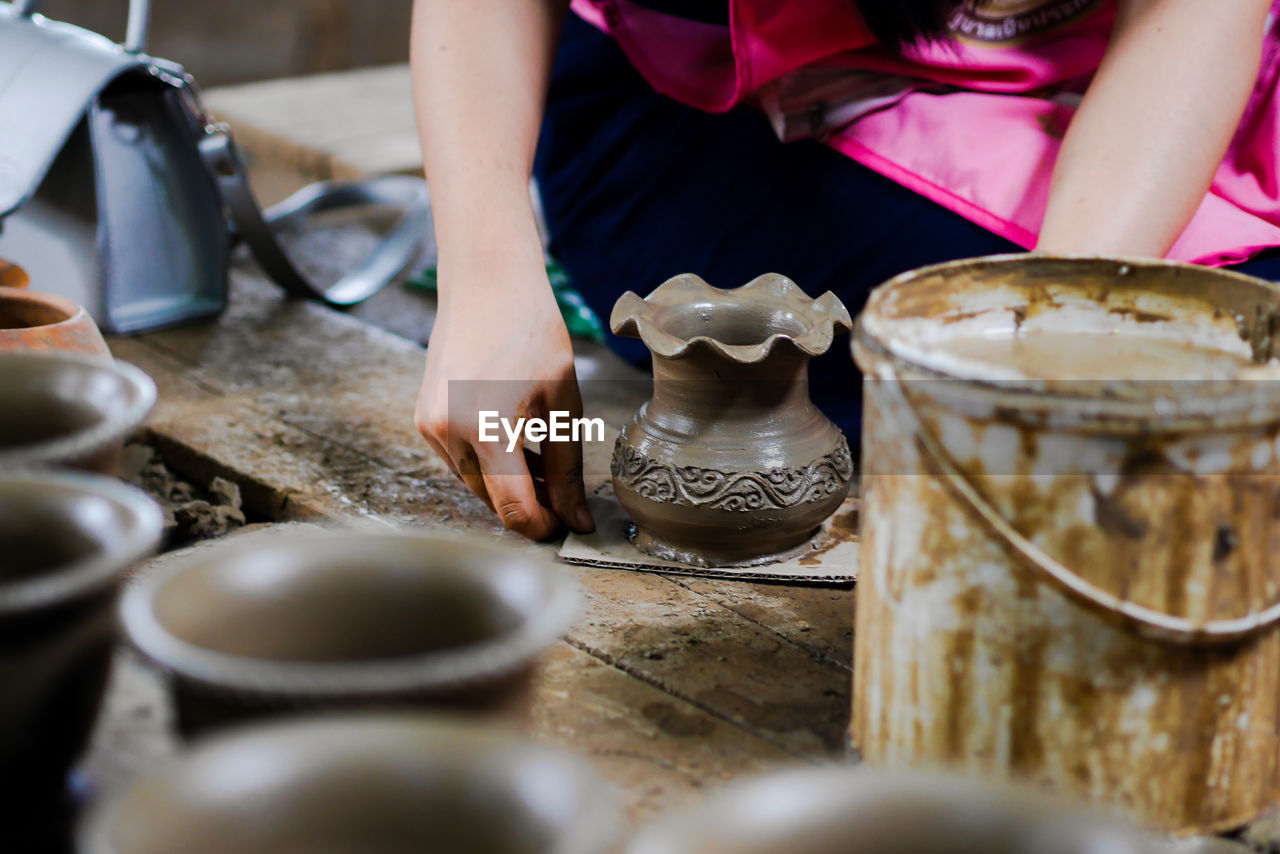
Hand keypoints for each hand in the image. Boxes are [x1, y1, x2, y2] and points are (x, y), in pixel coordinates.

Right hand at [415, 261, 593, 539]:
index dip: (542, 527)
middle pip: (492, 500)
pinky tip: (516, 442)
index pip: (513, 509)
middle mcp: (449, 432)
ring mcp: (430, 425)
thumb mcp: (563, 403)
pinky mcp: (423, 417)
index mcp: (488, 429)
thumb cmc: (532, 332)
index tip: (566, 526)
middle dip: (529, 505)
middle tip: (564, 498)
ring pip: (474, 482)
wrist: (488, 283)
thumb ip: (568, 468)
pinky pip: (458, 458)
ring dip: (508, 484)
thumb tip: (578, 519)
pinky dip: (487, 462)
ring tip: (544, 463)